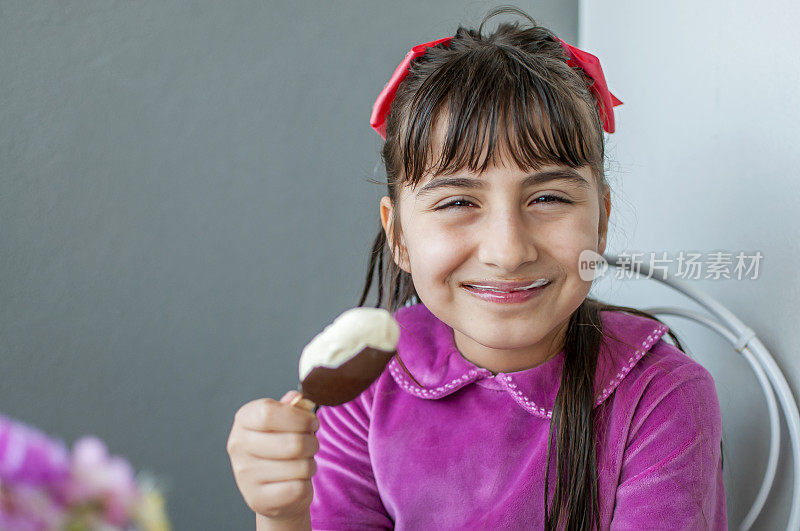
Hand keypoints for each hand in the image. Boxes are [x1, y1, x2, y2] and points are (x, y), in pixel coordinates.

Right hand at [227, 390, 318, 519]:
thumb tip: (297, 398)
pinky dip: (305, 485)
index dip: (299, 417)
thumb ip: (292, 408)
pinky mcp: (257, 499)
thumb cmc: (282, 448)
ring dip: (310, 464)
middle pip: (292, 443)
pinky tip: (295, 481)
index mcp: (243, 420)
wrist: (272, 489)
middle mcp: (238, 446)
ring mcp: (244, 475)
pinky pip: (298, 489)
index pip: (269, 413)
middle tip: (312, 444)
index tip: (312, 421)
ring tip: (302, 463)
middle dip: (313, 443)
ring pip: (299, 467)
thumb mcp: (285, 422)